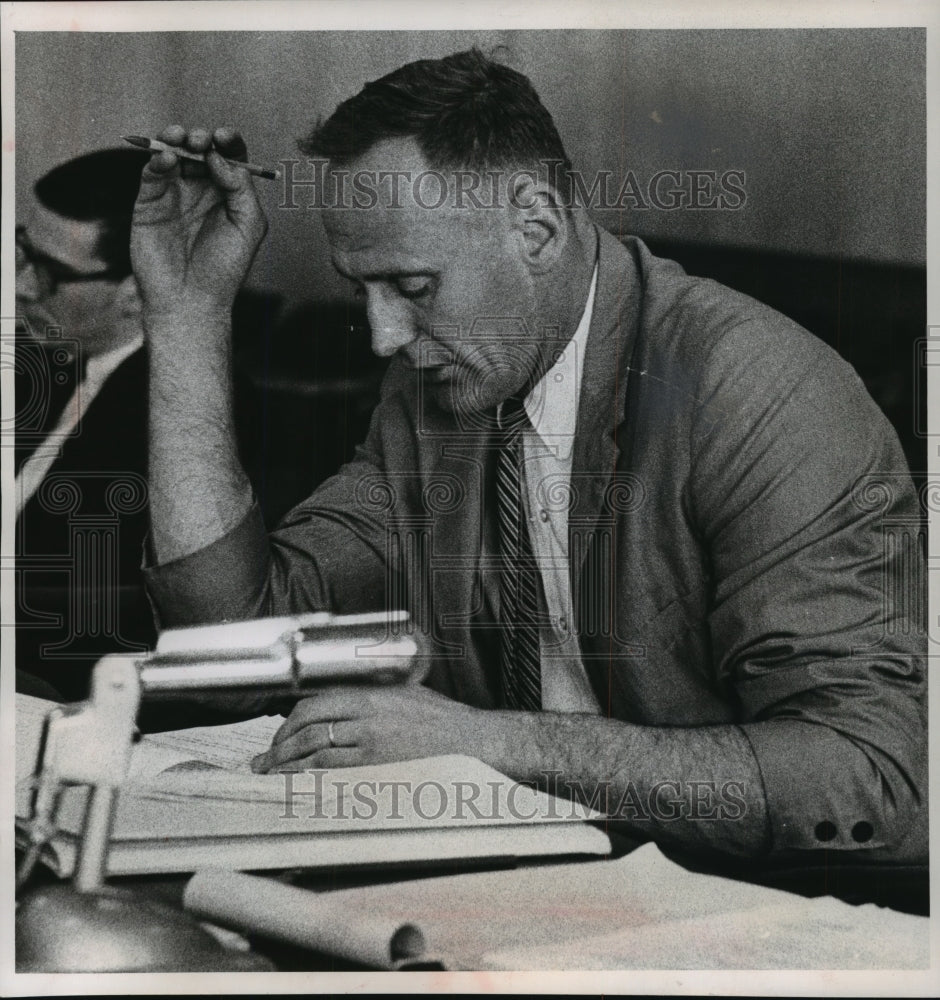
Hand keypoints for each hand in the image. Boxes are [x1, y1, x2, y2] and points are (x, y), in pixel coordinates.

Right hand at [131, 125, 267, 318]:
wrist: (191, 300)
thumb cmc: (225, 268)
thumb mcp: (249, 226)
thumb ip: (241, 188)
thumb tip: (219, 157)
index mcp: (227, 194)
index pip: (227, 156)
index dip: (226, 141)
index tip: (223, 138)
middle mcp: (200, 190)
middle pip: (199, 150)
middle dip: (200, 138)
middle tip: (201, 142)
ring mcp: (174, 194)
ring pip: (172, 153)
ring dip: (176, 139)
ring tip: (182, 140)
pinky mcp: (149, 202)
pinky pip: (152, 173)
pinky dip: (158, 160)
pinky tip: (169, 160)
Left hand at [250, 684, 487, 771]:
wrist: (476, 742)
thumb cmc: (446, 721)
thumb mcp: (407, 695)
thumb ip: (375, 698)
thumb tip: (344, 706)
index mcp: (372, 694)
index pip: (316, 703)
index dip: (291, 720)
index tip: (280, 734)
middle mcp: (368, 714)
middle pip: (308, 725)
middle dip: (280, 743)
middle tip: (264, 759)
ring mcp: (372, 742)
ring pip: (315, 750)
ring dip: (287, 764)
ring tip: (270, 775)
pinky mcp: (379, 767)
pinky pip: (334, 773)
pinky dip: (309, 778)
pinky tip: (296, 786)